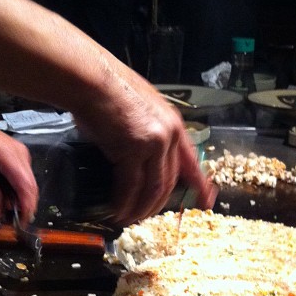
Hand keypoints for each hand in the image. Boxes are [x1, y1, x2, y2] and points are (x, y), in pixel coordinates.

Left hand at [0, 117, 37, 223]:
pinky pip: (24, 180)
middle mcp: (21, 155)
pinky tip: (4, 196)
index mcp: (7, 155)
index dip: (27, 207)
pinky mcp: (21, 159)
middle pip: (31, 188)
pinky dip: (16, 191)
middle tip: (9, 220)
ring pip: (28, 185)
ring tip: (2, 207)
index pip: (26, 186)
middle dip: (22, 206)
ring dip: (18, 200)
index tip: (22, 223)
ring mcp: (23, 156)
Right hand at [73, 68, 217, 225]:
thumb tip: (138, 156)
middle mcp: (168, 134)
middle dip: (157, 204)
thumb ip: (148, 132)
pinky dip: (125, 202)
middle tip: (146, 216)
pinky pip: (132, 185)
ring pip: (154, 187)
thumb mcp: (140, 110)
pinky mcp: (132, 149)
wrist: (89, 77)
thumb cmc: (106, 91)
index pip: (191, 161)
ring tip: (129, 218)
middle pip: (169, 180)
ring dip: (141, 207)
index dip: (199, 184)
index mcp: (173, 124)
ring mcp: (153, 142)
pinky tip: (118, 211)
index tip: (207, 200)